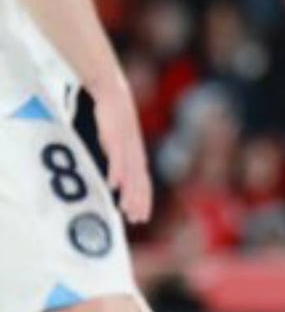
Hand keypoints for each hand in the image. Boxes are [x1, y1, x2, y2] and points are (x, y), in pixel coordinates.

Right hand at [89, 79, 151, 222]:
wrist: (113, 92)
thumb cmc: (114, 118)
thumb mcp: (118, 140)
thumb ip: (118, 158)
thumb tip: (113, 177)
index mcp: (137, 155)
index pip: (144, 183)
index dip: (144, 201)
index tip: (141, 217)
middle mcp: (135, 153)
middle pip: (139, 183)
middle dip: (138, 203)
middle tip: (136, 220)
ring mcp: (127, 146)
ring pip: (130, 175)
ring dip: (129, 194)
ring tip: (126, 209)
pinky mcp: (115, 137)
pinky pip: (117, 158)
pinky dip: (116, 173)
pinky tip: (113, 186)